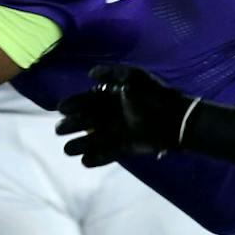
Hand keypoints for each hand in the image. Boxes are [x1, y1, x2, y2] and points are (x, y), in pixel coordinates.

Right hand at [56, 65, 195, 166]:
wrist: (175, 119)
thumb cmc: (153, 95)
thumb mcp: (133, 77)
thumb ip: (111, 74)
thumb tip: (89, 73)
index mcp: (112, 97)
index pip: (87, 100)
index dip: (73, 104)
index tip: (62, 108)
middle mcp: (112, 115)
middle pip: (86, 120)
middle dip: (71, 125)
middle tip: (59, 130)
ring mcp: (118, 132)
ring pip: (93, 140)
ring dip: (79, 145)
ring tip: (66, 150)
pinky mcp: (126, 147)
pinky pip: (107, 154)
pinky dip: (96, 159)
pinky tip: (84, 161)